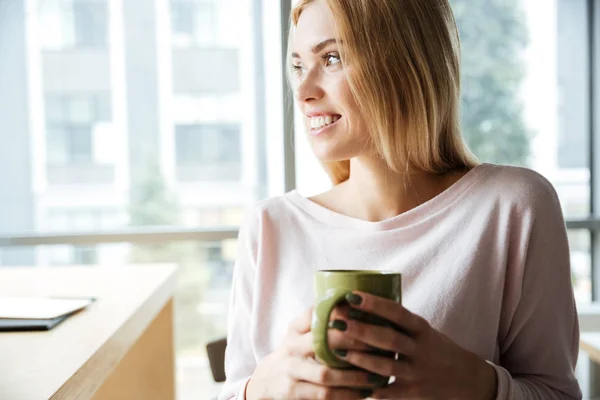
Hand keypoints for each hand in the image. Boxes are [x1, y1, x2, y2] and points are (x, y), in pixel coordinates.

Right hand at [245, 307, 378, 399]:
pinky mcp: (294, 392)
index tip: (368, 314)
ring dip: (354, 376)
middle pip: (323, 340)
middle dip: (354, 342)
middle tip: (379, 344)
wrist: (268, 380)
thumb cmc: (297, 351)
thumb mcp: (302, 332)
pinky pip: (324, 395)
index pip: (317, 313)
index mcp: (296, 327)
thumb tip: (362, 303)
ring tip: (376, 375)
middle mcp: (291, 346)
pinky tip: (364, 393)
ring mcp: (291, 370)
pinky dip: (347, 395)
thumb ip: (323, 319)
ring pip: (326, 373)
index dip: (343, 313)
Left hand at [328, 292, 496, 399]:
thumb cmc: (436, 349)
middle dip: (361, 331)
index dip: (374, 304)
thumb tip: (361, 302)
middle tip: (337, 322)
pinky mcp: (416, 393)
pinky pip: (391, 393)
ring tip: (339, 352)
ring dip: (361, 360)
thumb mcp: (423, 331)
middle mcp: (421, 349)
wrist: (468, 379)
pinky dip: (373, 390)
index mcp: (421, 329)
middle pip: (389, 338)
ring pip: (387, 366)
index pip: (397, 312)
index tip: (351, 296)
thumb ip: (398, 322)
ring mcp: (418, 372)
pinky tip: (354, 386)